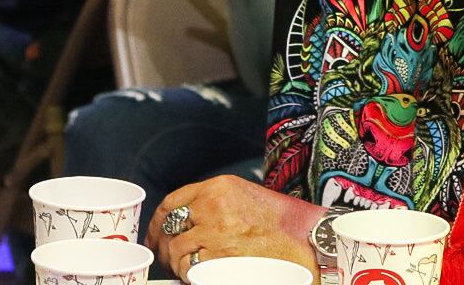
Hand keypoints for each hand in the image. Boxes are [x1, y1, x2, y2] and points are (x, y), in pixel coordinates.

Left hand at [147, 175, 322, 281]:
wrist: (307, 245)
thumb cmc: (284, 226)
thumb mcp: (249, 199)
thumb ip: (217, 203)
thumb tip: (189, 219)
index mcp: (220, 187)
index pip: (173, 201)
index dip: (158, 222)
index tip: (156, 234)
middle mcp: (213, 206)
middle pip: (169, 226)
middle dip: (164, 245)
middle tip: (167, 258)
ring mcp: (214, 232)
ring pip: (176, 250)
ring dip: (177, 264)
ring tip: (188, 269)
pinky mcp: (217, 258)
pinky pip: (188, 269)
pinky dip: (189, 275)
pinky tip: (200, 275)